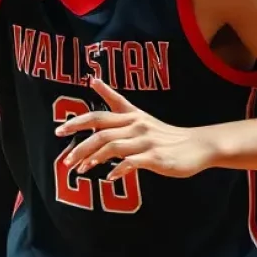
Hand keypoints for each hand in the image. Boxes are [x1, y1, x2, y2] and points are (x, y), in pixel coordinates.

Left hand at [55, 79, 213, 180]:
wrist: (197, 146)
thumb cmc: (164, 133)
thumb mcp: (139, 115)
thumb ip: (116, 101)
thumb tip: (92, 79)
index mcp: (131, 116)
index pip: (99, 115)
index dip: (78, 122)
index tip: (59, 131)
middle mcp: (136, 126)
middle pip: (101, 132)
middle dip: (80, 147)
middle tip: (65, 161)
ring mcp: (146, 142)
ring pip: (112, 147)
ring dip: (94, 159)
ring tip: (82, 170)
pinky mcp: (155, 158)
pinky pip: (131, 163)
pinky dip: (118, 170)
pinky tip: (110, 177)